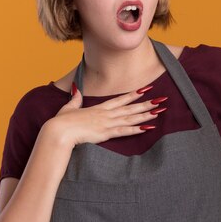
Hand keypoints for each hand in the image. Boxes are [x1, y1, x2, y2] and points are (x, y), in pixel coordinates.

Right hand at [47, 85, 165, 147]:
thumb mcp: (69, 108)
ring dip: (146, 115)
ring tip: (159, 111)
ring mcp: (107, 123)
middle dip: (147, 103)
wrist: (59, 131)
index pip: (120, 99)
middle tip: (162, 99)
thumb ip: (75, 99)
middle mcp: (106, 114)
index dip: (134, 94)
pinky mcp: (106, 133)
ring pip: (131, 117)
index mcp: (99, 108)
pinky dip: (136, 129)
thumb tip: (76, 89)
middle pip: (130, 107)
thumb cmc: (61, 122)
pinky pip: (124, 131)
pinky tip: (147, 128)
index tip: (146, 89)